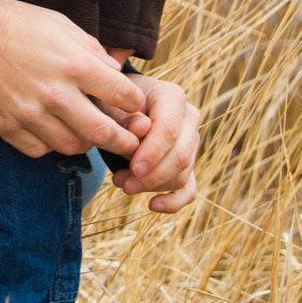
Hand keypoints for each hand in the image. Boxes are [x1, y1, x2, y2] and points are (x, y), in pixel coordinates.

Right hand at [0, 0, 148, 158]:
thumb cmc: (13, 23)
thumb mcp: (59, 24)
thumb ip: (91, 49)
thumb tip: (114, 72)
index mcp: (74, 64)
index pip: (123, 96)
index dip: (134, 104)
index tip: (134, 107)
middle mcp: (55, 93)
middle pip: (104, 133)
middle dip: (124, 141)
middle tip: (130, 143)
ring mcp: (29, 113)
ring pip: (72, 146)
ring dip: (85, 143)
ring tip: (86, 135)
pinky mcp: (6, 126)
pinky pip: (39, 150)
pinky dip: (50, 145)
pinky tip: (51, 132)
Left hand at [106, 75, 199, 212]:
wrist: (118, 108)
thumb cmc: (113, 102)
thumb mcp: (110, 103)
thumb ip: (123, 115)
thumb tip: (142, 128)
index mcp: (173, 97)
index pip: (169, 129)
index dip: (154, 152)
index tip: (134, 169)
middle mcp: (189, 118)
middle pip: (181, 156)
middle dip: (153, 175)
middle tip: (123, 183)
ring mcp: (191, 142)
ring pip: (182, 174)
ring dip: (152, 186)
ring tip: (122, 183)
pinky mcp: (187, 164)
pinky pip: (188, 190)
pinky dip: (173, 202)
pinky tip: (152, 205)